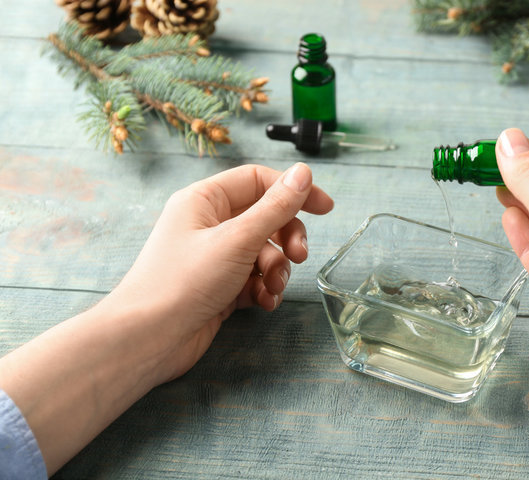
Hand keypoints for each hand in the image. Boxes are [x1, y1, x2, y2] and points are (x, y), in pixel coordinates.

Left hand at [100, 162, 333, 383]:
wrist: (147, 340)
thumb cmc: (183, 282)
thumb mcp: (237, 239)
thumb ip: (275, 207)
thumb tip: (304, 173)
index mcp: (205, 200)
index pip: (258, 181)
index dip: (293, 191)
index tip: (325, 207)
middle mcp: (209, 225)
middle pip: (266, 218)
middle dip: (287, 238)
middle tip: (300, 256)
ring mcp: (214, 258)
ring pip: (264, 252)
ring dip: (276, 270)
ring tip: (271, 288)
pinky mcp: (219, 287)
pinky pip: (254, 279)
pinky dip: (264, 289)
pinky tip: (263, 303)